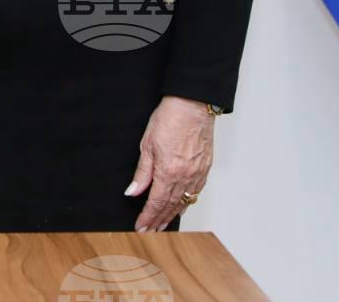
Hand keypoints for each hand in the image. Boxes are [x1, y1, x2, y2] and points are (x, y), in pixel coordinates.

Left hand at [125, 95, 214, 231]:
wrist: (193, 106)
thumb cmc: (169, 119)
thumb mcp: (147, 144)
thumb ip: (142, 173)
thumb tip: (133, 192)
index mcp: (168, 172)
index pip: (156, 202)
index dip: (147, 217)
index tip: (141, 227)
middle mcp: (185, 177)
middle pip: (170, 206)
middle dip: (158, 220)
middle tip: (150, 232)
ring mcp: (197, 174)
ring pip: (184, 201)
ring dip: (172, 214)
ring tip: (163, 224)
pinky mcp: (205, 168)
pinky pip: (195, 192)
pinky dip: (187, 202)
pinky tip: (181, 206)